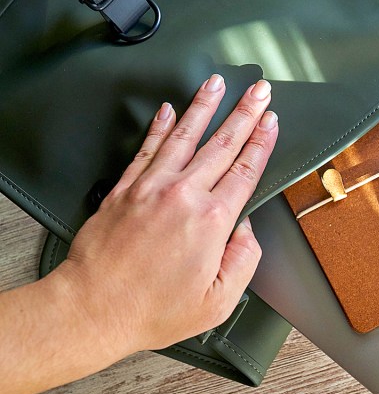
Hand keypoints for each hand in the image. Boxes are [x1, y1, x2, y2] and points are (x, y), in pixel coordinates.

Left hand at [55, 75, 277, 354]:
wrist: (93, 308)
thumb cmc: (153, 309)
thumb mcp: (218, 301)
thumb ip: (243, 260)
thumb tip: (247, 230)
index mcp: (211, 221)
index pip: (245, 170)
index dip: (261, 142)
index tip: (271, 122)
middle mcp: (183, 195)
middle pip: (222, 143)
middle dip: (245, 113)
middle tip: (258, 90)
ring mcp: (151, 187)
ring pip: (185, 135)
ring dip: (205, 107)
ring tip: (217, 84)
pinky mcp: (125, 189)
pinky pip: (147, 147)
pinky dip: (160, 126)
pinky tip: (168, 110)